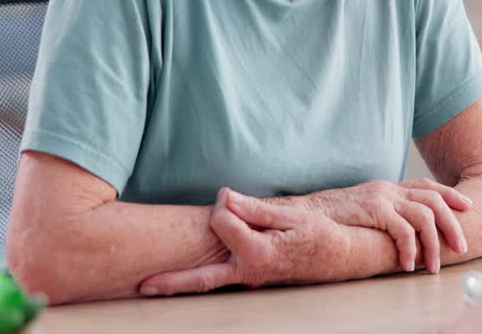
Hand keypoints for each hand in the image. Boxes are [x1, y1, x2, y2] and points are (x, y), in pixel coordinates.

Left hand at [138, 188, 350, 295]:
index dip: (223, 203)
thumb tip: (223, 198)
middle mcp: (248, 272)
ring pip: (207, 283)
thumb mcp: (289, 216)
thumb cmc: (318, 236)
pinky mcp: (249, 277)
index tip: (230, 195)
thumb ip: (253, 209)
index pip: (222, 222)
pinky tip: (181, 278)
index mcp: (257, 254)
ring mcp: (248, 278)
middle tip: (142, 285)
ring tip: (150, 286)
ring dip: (180, 283)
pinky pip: (218, 280)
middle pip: (201, 278)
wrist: (339, 258)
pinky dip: (197, 280)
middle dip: (171, 281)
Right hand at [302, 179, 471, 272]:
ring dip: (434, 244)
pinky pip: (403, 230)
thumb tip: (401, 231)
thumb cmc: (332, 218)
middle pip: (434, 200)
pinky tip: (409, 264)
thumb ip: (383, 214)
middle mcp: (389, 189)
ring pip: (424, 216)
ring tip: (433, 266)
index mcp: (388, 188)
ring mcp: (382, 197)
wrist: (306, 213)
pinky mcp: (373, 209)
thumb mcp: (363, 210)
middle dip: (452, 224)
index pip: (427, 186)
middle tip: (461, 247)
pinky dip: (410, 249)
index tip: (467, 206)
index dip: (450, 194)